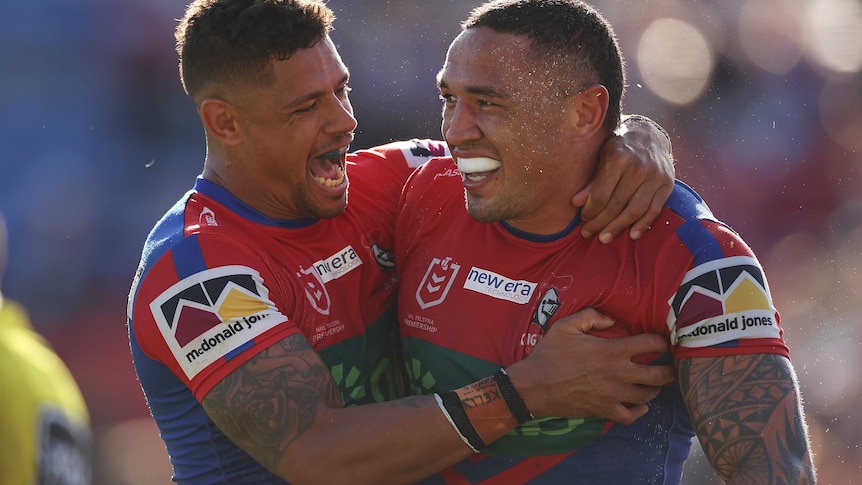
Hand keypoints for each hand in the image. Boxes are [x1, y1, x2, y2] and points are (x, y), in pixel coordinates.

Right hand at [506, 309, 674, 424]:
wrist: (534, 386)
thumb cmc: (549, 355)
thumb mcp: (566, 326)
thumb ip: (591, 316)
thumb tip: (611, 319)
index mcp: (611, 351)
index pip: (650, 344)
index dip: (661, 341)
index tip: (661, 341)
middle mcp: (618, 374)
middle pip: (659, 375)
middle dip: (670, 370)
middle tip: (670, 366)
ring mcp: (613, 395)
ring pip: (649, 395)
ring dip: (656, 389)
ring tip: (655, 383)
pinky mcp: (605, 411)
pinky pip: (631, 416)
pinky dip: (639, 411)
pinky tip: (639, 405)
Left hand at [571, 115, 673, 243]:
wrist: (648, 134)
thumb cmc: (618, 147)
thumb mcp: (601, 156)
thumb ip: (591, 180)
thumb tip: (575, 203)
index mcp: (618, 158)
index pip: (601, 195)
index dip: (590, 210)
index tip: (582, 218)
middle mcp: (639, 167)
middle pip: (616, 205)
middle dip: (600, 223)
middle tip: (588, 233)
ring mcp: (655, 176)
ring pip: (635, 210)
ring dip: (618, 227)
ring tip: (604, 238)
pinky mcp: (667, 183)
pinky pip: (655, 209)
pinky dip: (643, 225)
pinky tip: (631, 235)